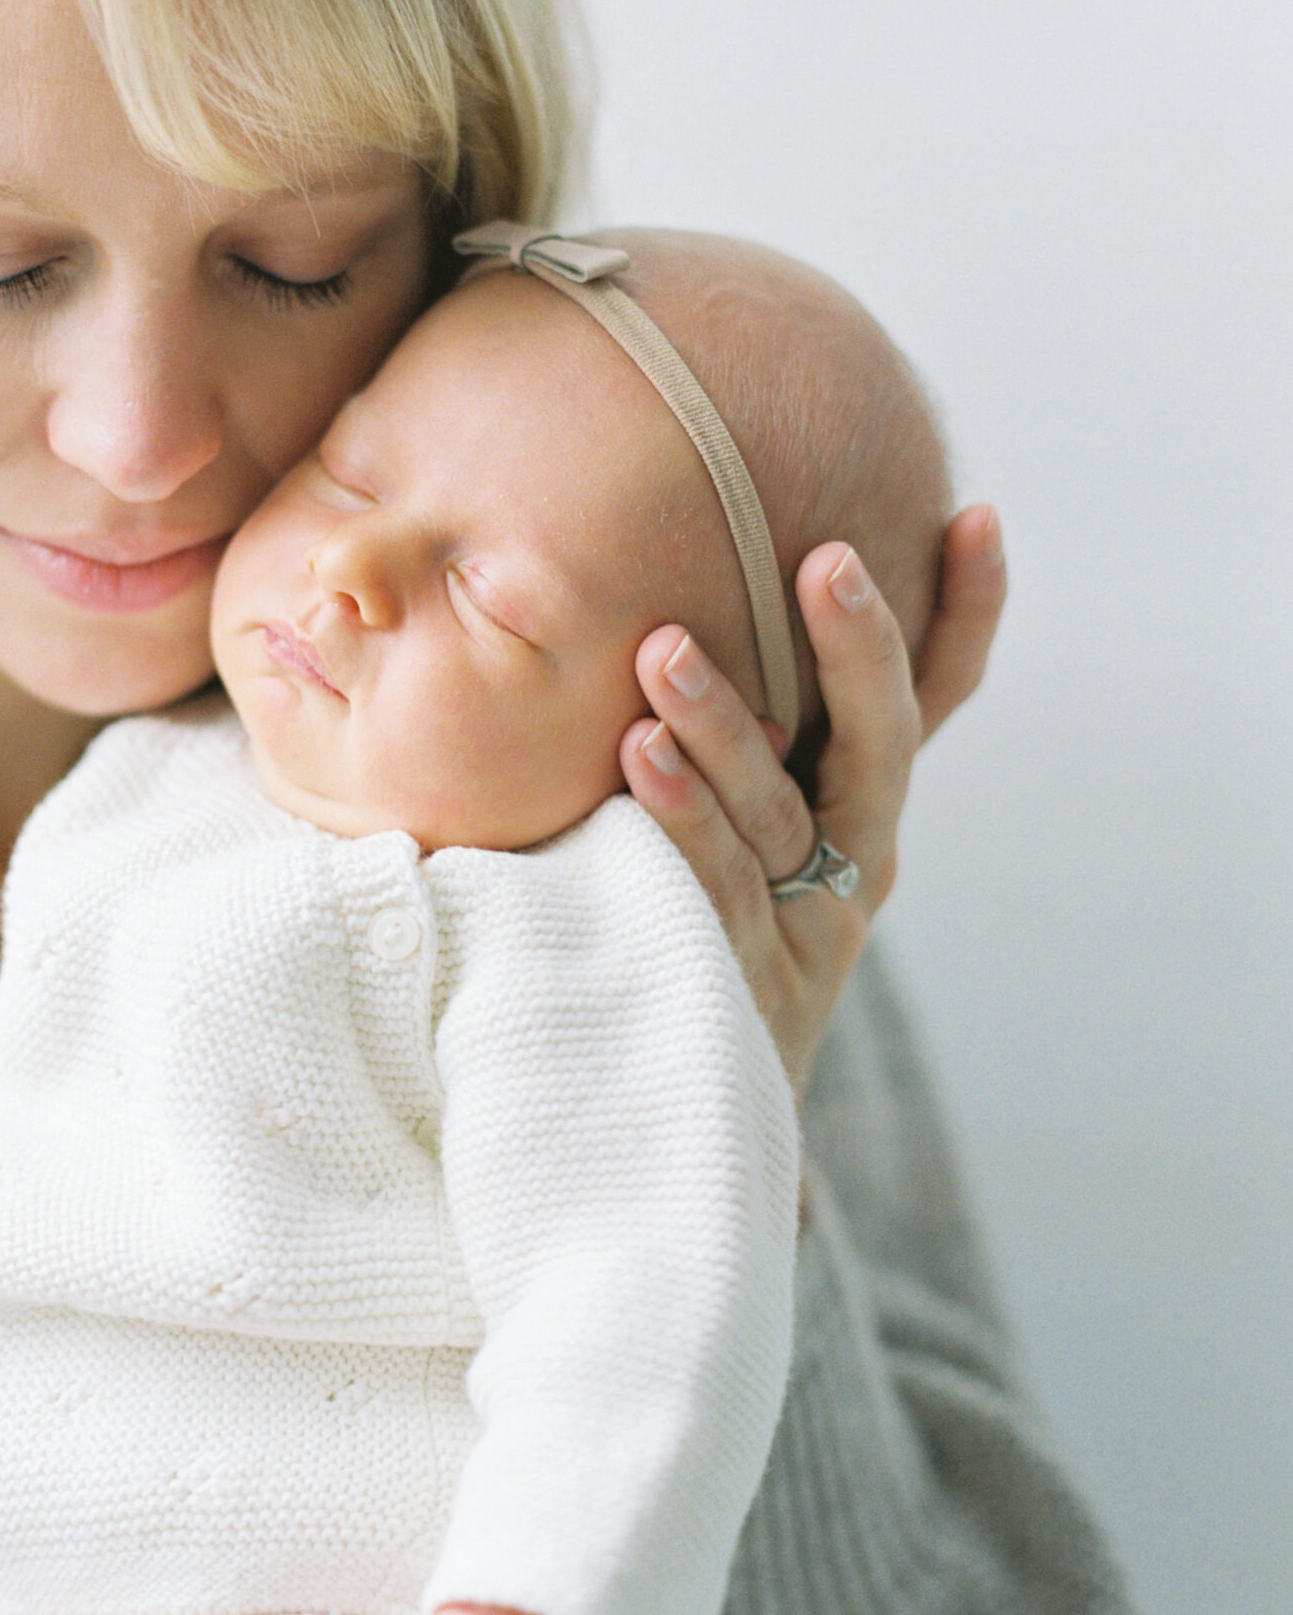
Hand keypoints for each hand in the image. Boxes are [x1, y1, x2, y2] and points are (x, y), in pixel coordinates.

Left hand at [619, 504, 1004, 1093]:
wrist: (690, 1097)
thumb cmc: (698, 916)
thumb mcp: (730, 812)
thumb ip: (724, 719)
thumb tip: (671, 578)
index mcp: (863, 805)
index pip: (935, 699)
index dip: (967, 613)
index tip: (976, 516)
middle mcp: (856, 860)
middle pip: (881, 746)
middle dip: (857, 649)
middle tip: (826, 561)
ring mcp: (806, 927)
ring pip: (777, 812)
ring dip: (722, 724)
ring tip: (664, 649)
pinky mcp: (744, 982)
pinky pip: (712, 885)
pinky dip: (680, 815)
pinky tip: (639, 752)